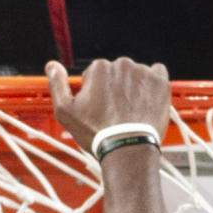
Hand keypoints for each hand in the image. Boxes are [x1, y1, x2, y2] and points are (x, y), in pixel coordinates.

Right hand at [46, 57, 170, 155]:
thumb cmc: (97, 133)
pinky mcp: (160, 82)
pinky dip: (152, 85)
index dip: (95, 94)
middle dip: (115, 89)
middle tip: (115, 113)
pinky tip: (146, 101)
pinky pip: (157, 74)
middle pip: (117, 74)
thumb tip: (52, 65)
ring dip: (133, 88)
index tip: (99, 110)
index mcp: (99, 68)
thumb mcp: (65, 113)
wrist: (127, 148)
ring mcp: (143, 72)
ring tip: (131, 112)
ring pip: (135, 76)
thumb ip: (57, 85)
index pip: (96, 75)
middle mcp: (122, 64)